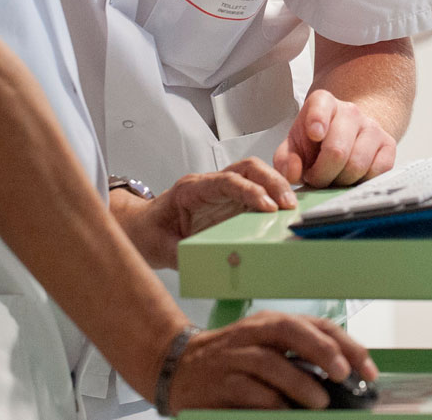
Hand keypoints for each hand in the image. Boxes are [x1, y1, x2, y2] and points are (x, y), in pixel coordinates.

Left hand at [122, 158, 297, 267]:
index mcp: (191, 189)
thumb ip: (183, 254)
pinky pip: (258, 191)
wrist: (139, 229)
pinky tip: (285, 209)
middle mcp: (210, 185)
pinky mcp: (231, 204)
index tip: (268, 206)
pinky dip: (274, 196)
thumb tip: (212, 264)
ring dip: (277, 187)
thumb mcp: (160, 248)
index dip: (250, 192)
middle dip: (271, 182)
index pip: (227, 181)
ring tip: (291, 208)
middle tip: (288, 205)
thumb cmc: (147, 232)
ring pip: (257, 175)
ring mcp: (223, 193)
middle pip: (248, 168)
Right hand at [169, 313, 376, 409]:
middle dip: (322, 351)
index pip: (317, 325)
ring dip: (300, 384)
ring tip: (320, 403)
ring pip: (271, 363)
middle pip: (292, 331)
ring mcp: (236, 356)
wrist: (178, 366)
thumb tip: (343, 380)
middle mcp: (255, 333)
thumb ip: (300, 359)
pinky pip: (250, 393)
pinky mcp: (221, 383)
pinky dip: (272, 404)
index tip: (368, 370)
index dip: (347, 345)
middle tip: (343, 374)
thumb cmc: (232, 360)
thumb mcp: (267, 349)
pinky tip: (286, 413)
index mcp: (273, 323)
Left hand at [274, 89, 396, 187]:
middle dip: (322, 174)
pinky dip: (361, 182)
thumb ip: (285, 160)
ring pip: (357, 164)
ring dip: (341, 181)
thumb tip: (293, 173)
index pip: (321, 106)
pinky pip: (377, 172)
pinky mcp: (388, 145)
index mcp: (323, 103)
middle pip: (337, 150)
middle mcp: (350, 111)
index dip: (317, 120)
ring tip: (333, 177)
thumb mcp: (293, 146)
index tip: (315, 134)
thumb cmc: (315, 142)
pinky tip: (351, 177)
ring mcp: (372, 127)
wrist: (346, 135)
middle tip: (316, 178)